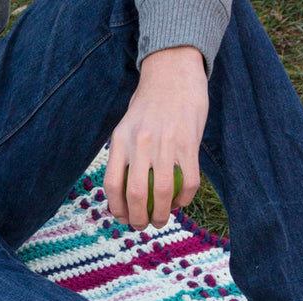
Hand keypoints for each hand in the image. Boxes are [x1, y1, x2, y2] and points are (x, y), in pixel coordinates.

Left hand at [107, 46, 206, 229]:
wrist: (173, 72)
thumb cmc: (148, 105)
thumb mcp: (126, 127)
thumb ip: (124, 156)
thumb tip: (121, 194)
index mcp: (120, 141)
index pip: (112, 185)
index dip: (116, 209)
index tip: (122, 219)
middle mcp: (141, 143)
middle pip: (135, 194)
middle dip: (138, 219)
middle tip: (143, 226)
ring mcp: (166, 142)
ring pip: (162, 192)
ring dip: (161, 214)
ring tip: (161, 220)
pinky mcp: (190, 142)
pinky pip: (189, 180)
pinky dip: (185, 198)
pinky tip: (181, 202)